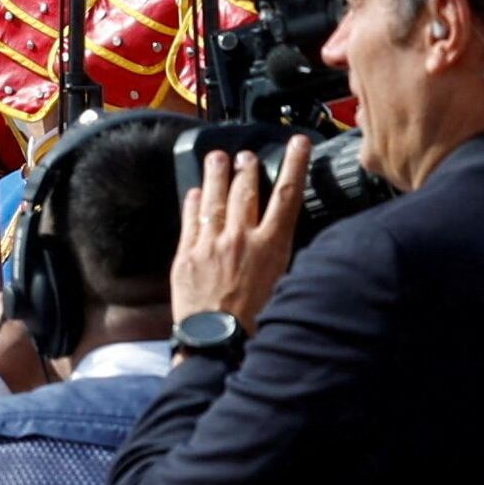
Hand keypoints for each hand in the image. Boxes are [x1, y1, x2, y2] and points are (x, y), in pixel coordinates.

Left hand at [172, 138, 308, 333]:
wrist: (218, 341)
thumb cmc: (255, 318)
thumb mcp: (282, 281)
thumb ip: (276, 251)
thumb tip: (276, 231)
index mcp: (272, 244)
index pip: (288, 193)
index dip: (294, 163)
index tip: (297, 142)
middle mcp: (242, 237)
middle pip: (246, 190)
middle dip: (246, 168)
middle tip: (245, 155)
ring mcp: (211, 244)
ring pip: (214, 200)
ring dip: (216, 175)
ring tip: (217, 157)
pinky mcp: (186, 255)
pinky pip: (190, 221)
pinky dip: (193, 203)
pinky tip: (194, 192)